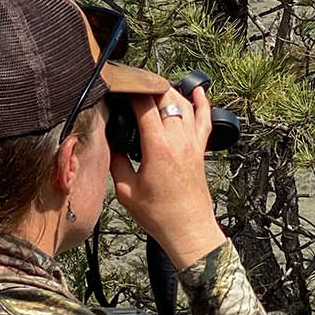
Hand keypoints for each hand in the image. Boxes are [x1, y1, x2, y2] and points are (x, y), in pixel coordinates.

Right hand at [108, 85, 226, 269]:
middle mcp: (179, 140)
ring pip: (184, 104)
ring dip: (169, 90)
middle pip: (166, 97)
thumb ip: (116, 161)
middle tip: (132, 85)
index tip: (119, 88)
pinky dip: (201, 102)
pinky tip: (197, 90)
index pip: (145, 106)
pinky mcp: (201, 150)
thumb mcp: (125, 190)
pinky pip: (205, 119)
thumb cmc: (158, 215)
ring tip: (153, 86)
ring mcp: (193, 143)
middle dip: (148, 86)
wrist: (188, 229)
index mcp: (158, 148)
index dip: (130, 93)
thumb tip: (110, 142)